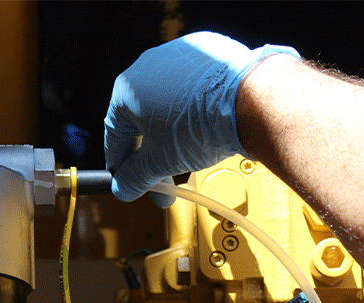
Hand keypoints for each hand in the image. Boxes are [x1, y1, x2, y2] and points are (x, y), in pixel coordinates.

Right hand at [104, 32, 298, 207]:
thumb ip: (135, 178)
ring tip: (188, 158)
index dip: (121, 164)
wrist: (248, 100)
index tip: (129, 180)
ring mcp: (180, 57)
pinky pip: (195, 89)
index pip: (115, 134)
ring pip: (169, 104)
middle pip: (143, 119)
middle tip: (162, 179)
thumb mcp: (159, 162)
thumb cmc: (201, 124)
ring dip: (174, 134)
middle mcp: (149, 67)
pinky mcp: (208, 54)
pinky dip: (196, 110)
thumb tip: (124, 188)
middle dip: (152, 154)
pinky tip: (206, 129)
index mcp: (128, 89)